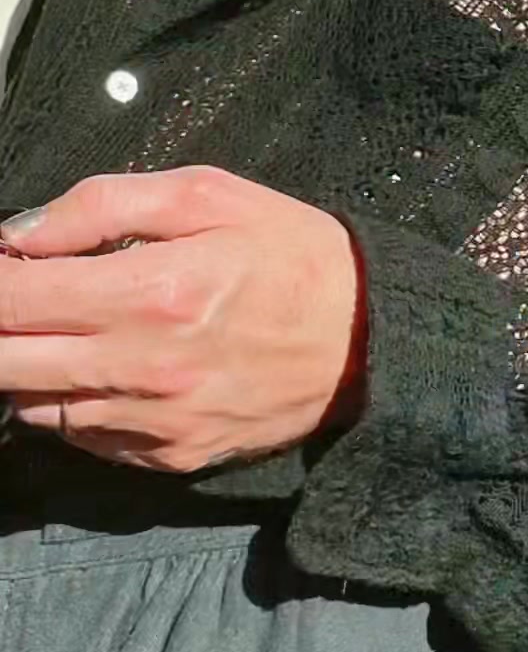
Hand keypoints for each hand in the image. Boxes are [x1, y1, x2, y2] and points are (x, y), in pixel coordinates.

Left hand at [0, 166, 366, 471]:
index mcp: (150, 290)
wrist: (367, 337)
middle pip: (6, 362)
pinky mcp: (169, 457)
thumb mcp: (206, 194)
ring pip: (34, 407)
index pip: (15, 297)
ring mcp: (154, 422)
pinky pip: (83, 437)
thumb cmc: (290, 253)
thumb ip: (103, 204)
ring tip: (64, 329)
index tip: (3, 263)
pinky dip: (72, 403)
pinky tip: (103, 367)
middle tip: (23, 299)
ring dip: (29, 366)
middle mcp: (142, 367)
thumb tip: (20, 234)